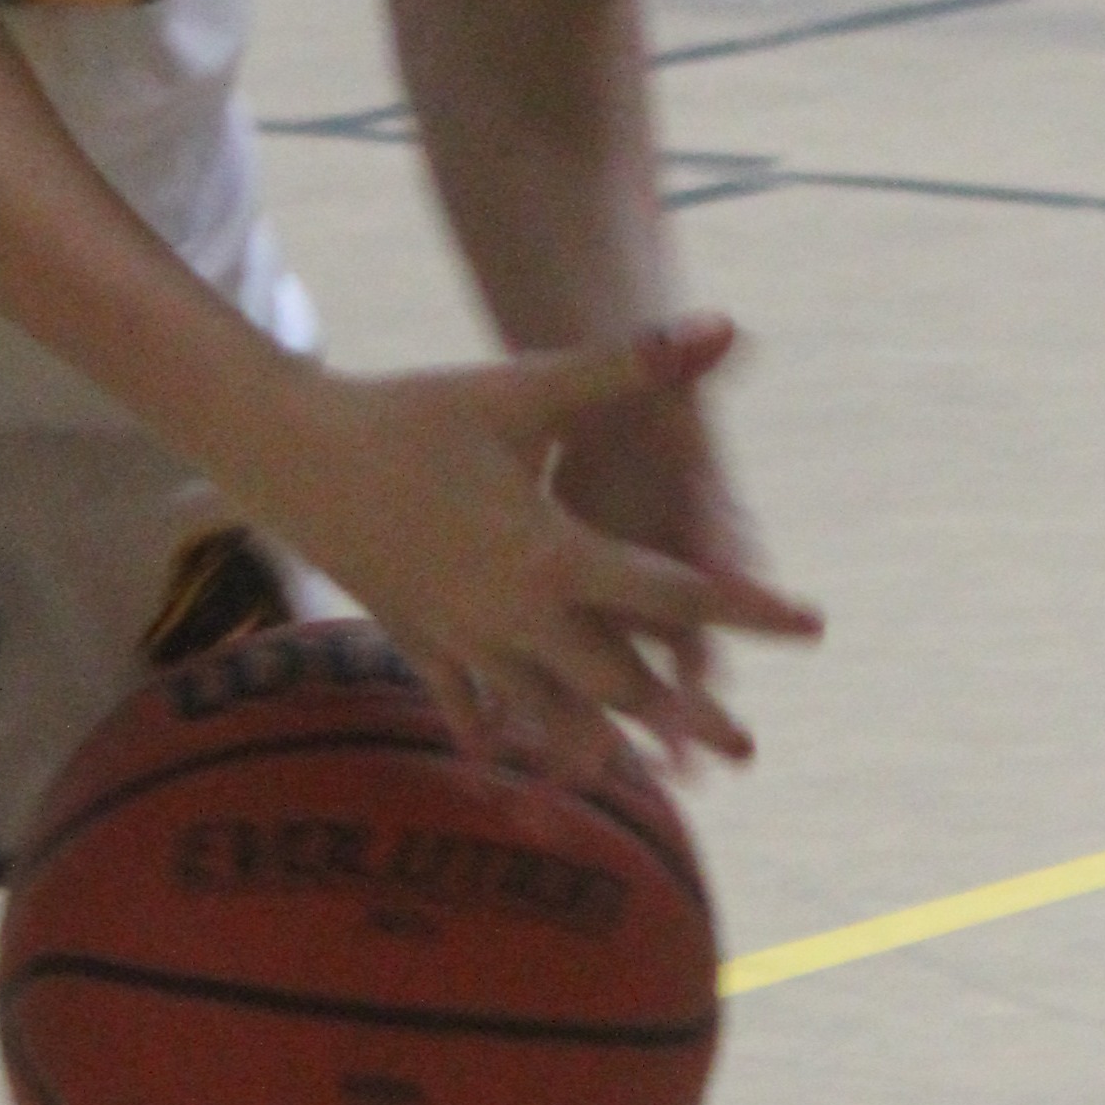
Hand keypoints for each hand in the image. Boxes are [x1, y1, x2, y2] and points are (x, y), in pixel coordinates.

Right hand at [248, 319, 819, 775]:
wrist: (296, 456)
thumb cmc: (419, 412)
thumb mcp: (527, 387)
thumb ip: (628, 365)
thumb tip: (721, 326)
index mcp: (555, 555)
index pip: (675, 594)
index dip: (748, 609)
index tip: (808, 626)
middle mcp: (517, 616)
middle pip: (621, 685)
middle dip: (686, 716)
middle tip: (744, 749)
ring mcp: (465, 641)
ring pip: (550, 712)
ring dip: (606, 744)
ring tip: (654, 779)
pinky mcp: (422, 643)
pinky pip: (472, 704)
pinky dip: (503, 732)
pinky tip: (515, 761)